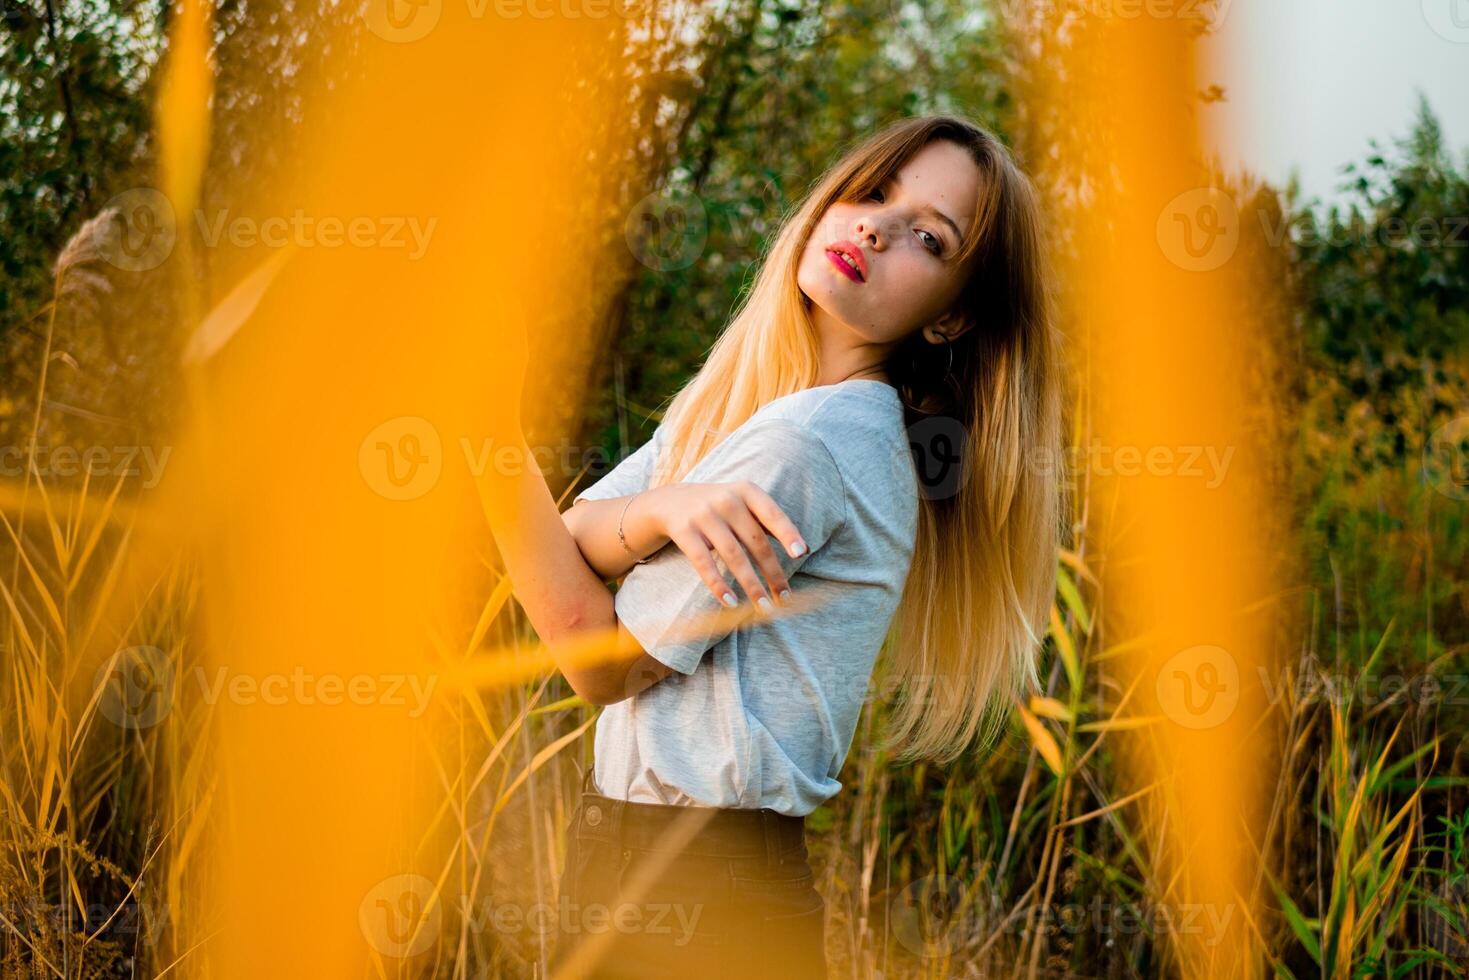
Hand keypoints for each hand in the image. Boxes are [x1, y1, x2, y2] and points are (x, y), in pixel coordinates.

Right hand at [639, 482, 808, 608]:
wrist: (669, 501)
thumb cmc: (719, 509)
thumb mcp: (742, 503)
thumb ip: (767, 522)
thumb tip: (804, 550)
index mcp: (746, 491)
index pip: (772, 514)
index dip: (787, 533)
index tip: (800, 554)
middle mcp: (726, 500)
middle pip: (756, 541)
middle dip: (773, 572)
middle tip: (785, 597)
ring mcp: (704, 515)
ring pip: (733, 556)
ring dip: (751, 585)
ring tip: (764, 607)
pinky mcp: (684, 531)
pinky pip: (704, 563)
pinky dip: (718, 585)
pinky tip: (731, 602)